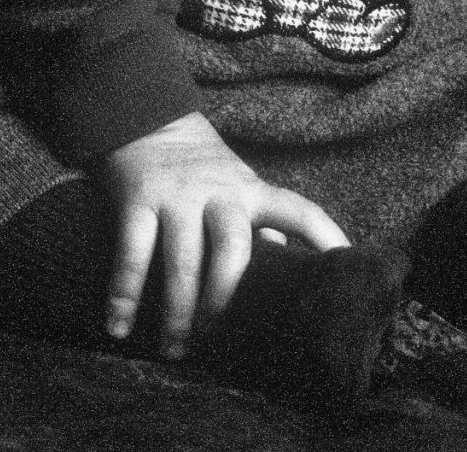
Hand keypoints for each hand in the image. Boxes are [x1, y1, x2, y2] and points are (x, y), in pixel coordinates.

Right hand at [97, 111, 348, 359]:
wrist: (145, 117)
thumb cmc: (201, 166)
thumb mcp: (239, 185)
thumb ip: (261, 223)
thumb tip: (290, 265)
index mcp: (250, 190)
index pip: (298, 211)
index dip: (325, 237)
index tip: (347, 269)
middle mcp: (218, 191)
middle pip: (233, 246)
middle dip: (226, 296)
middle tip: (215, 334)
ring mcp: (178, 195)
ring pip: (183, 259)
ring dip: (177, 311)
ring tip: (174, 349)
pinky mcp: (138, 198)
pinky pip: (132, 252)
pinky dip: (123, 295)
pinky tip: (118, 327)